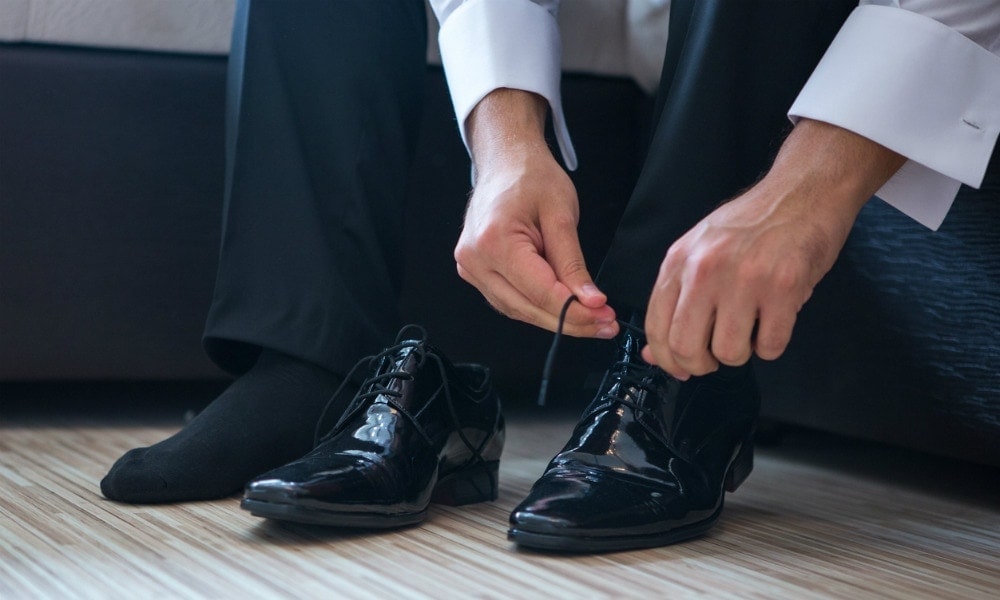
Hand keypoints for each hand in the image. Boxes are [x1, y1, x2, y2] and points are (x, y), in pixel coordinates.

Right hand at [453, 89, 617, 337]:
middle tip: (606, 324)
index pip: (540, 290)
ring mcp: (471, 268)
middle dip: (570, 320)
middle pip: (527, 307)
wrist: (506, 163)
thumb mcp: (562, 215)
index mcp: (494, 240)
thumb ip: (573, 263)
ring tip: (593, 319)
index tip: (605, 316)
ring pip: (518, 310)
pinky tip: (565, 308)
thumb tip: (590, 301)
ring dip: (556, 319)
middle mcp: (475, 259)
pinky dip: (539, 308)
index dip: (575, 309)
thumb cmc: (531, 177)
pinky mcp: (476, 273)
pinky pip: (510, 301)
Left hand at [641, 119, 905, 378]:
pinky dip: (772, 345)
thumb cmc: (751, 225)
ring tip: (751, 329)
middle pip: (687, 347)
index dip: (667, 359)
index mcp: (679, 261)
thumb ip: (677, 300)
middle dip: (702, 365)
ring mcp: (745, 279)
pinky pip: (770, 346)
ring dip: (742, 353)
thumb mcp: (700, 253)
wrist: (802, 191)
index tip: (682, 369)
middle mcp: (705, 270)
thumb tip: (655, 354)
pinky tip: (775, 321)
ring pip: (730, 352)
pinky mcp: (784, 287)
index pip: (657, 327)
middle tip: (717, 356)